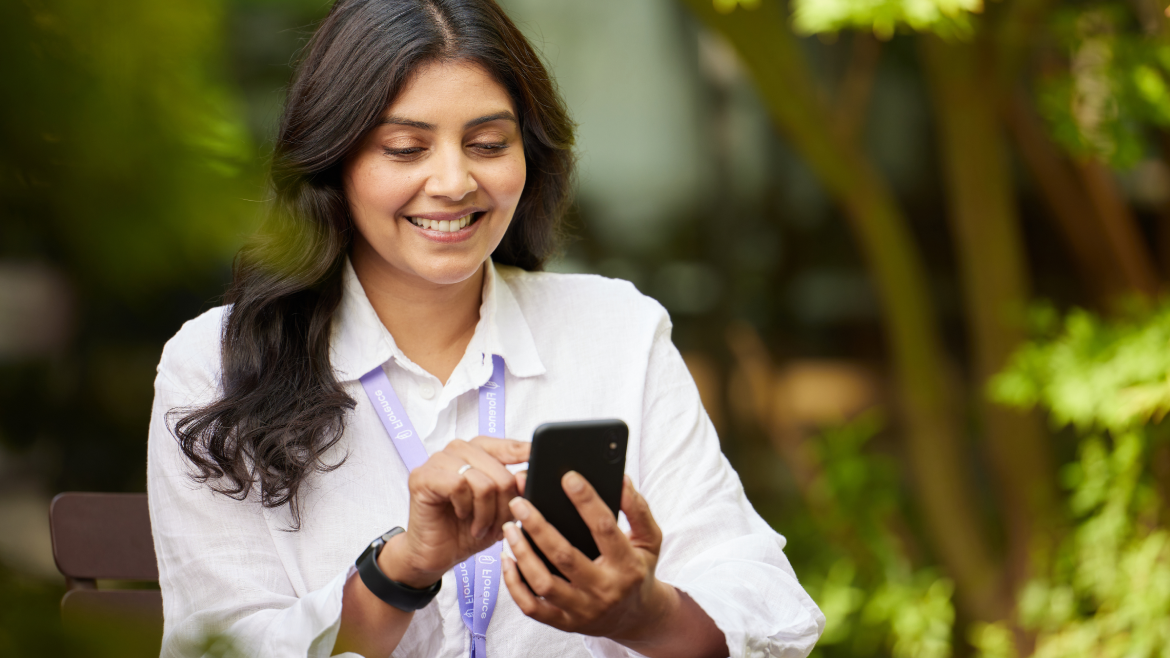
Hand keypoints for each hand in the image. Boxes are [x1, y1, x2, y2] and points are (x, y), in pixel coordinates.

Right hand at [380, 436, 528, 587]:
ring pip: (482, 481)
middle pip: (500, 471)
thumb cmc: (466, 529)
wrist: (437, 554)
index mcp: (478, 451)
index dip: (525, 453)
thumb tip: (525, 475)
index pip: (508, 446)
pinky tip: (461, 516)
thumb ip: (515, 490)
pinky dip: (465, 507)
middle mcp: (458, 450)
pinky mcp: (422, 476)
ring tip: (479, 526)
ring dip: (486, 512)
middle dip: (504, 505)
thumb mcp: (501, 510)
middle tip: (496, 525)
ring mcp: (438, 460)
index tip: (538, 458)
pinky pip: (459, 485)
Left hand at [500, 473, 676, 644]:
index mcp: (627, 565)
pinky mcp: (565, 623)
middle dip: (538, 526)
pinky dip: (514, 584)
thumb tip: (621, 479)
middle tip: (519, 502)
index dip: (586, 500)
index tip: (568, 477)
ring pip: (543, 583)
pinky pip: (532, 607)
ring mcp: (582, 610)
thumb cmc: (638, 569)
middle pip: (565, 556)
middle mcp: (605, 590)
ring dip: (522, 553)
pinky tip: (507, 559)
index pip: (604, 528)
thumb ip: (638, 509)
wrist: (636, 618)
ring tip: (509, 528)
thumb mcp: (649, 539)